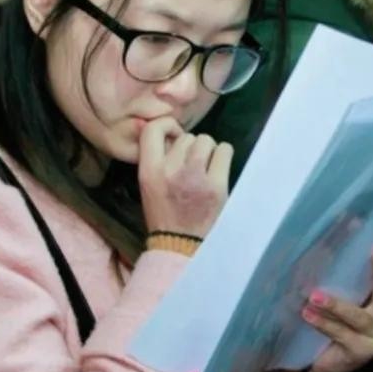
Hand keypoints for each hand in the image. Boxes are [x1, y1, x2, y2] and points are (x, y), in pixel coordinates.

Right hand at [138, 117, 230, 238]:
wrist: (180, 245)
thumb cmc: (164, 212)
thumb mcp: (148, 184)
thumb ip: (157, 158)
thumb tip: (174, 132)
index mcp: (149, 171)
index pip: (152, 129)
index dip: (166, 126)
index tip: (173, 137)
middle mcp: (170, 171)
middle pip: (187, 136)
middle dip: (190, 147)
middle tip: (191, 165)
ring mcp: (195, 178)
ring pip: (206, 140)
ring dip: (207, 150)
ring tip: (205, 167)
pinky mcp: (217, 186)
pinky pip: (224, 150)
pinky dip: (222, 156)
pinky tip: (217, 169)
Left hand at [304, 246, 372, 371]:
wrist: (328, 365)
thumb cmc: (337, 325)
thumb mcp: (344, 303)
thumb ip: (344, 285)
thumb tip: (325, 251)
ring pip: (356, 317)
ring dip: (334, 305)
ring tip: (313, 296)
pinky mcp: (361, 352)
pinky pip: (340, 334)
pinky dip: (323, 324)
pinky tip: (308, 315)